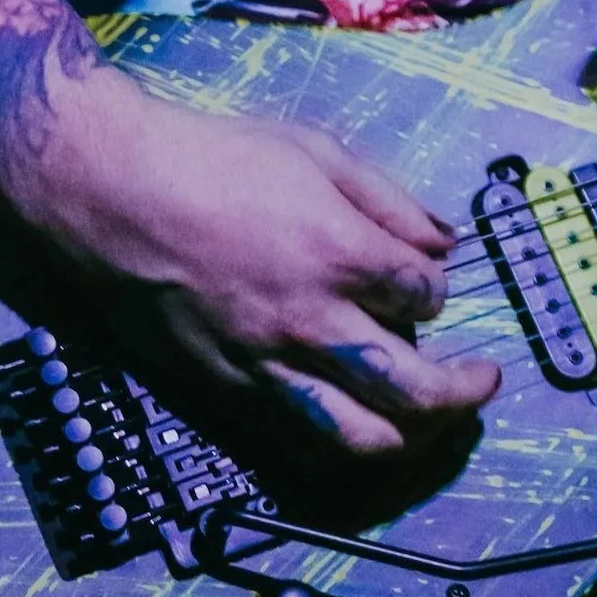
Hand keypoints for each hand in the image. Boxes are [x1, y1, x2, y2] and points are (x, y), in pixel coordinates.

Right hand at [14, 68, 499, 457]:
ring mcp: (267, 366)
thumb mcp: (317, 150)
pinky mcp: (227, 392)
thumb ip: (390, 200)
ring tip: (434, 421)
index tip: (427, 279)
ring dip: (414, 438)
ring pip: (361, 440)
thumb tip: (445, 242)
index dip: (439, 290)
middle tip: (484, 382)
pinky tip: (359, 425)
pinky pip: (298, 444)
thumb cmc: (215, 159)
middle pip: (414, 391)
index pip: (427, 296)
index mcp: (340, 253)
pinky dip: (341, 446)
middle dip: (464, 392)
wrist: (111, 193)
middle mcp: (311, 322)